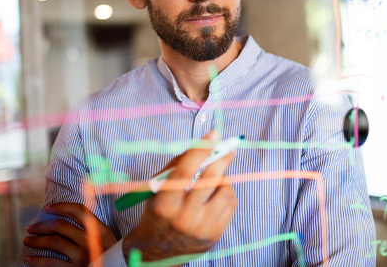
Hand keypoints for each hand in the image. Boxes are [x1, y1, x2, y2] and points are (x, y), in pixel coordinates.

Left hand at [23, 202, 116, 265]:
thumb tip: (71, 219)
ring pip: (53, 241)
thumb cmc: (109, 258)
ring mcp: (82, 255)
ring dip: (36, 241)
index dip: (61, 206)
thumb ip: (95, 230)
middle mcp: (91, 240)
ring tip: (28, 241)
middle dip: (42, 225)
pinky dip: (37, 260)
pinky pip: (50, 262)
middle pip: (61, 225)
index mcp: (100, 230)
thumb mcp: (108, 241)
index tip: (48, 208)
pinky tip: (29, 258)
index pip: (79, 211)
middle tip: (31, 228)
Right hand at [122, 130, 237, 261]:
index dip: (201, 150)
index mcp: (164, 204)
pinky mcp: (214, 235)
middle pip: (209, 180)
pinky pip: (230, 204)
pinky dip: (226, 192)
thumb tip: (203, 145)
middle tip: (228, 147)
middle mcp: (183, 218)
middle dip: (221, 158)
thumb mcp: (156, 189)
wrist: (156, 251)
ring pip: (224, 191)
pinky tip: (218, 192)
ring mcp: (201, 228)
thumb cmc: (157, 212)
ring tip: (216, 178)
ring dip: (223, 178)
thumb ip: (177, 166)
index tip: (214, 135)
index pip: (185, 171)